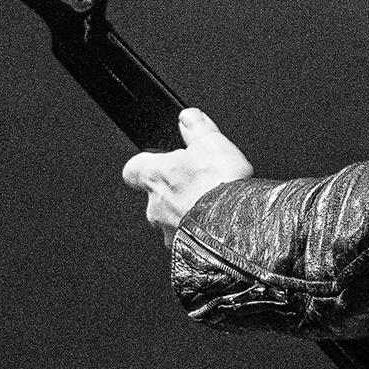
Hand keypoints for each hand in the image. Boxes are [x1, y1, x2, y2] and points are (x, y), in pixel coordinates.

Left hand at [121, 108, 253, 236]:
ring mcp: (168, 232)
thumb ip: (197, 128)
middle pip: (155, 197)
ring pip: (171, 221)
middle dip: (174, 192)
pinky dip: (199, 235)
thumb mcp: (211, 143)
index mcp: (156, 177)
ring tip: (212, 208)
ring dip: (187, 215)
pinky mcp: (184, 251)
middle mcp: (155, 207)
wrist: (234, 229)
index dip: (144, 164)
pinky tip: (217, 228)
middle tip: (197, 185)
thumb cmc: (218, 187)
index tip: (153, 161)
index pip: (133, 169)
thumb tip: (189, 117)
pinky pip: (187, 241)